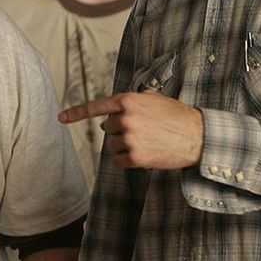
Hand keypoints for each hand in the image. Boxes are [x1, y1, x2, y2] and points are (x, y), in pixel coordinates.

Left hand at [59, 89, 202, 169]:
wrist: (199, 137)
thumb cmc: (179, 117)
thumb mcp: (156, 99)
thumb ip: (134, 101)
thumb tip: (114, 112)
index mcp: (129, 101)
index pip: (96, 107)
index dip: (76, 112)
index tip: (61, 117)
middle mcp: (126, 118)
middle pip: (108, 129)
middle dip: (121, 131)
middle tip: (144, 131)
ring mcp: (130, 138)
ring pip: (113, 145)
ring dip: (125, 146)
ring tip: (148, 142)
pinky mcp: (135, 157)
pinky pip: (119, 161)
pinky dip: (128, 161)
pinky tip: (145, 155)